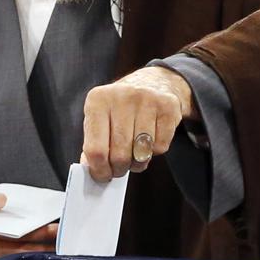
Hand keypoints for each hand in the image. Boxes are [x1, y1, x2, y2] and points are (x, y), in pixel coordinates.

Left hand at [81, 66, 195, 181]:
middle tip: (119, 169)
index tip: (103, 176)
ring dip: (138, 162)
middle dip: (119, 169)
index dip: (99, 170)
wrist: (152, 83)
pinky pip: (160, 147)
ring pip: (141, 153)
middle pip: (120, 155)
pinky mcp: (168, 106)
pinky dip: (154, 152)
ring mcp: (147, 99)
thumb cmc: (120, 109)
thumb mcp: (100, 118)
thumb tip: (92, 170)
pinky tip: (150, 140)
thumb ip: (93, 143)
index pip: (95, 149)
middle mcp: (121, 96)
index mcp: (97, 100)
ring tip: (134, 154)